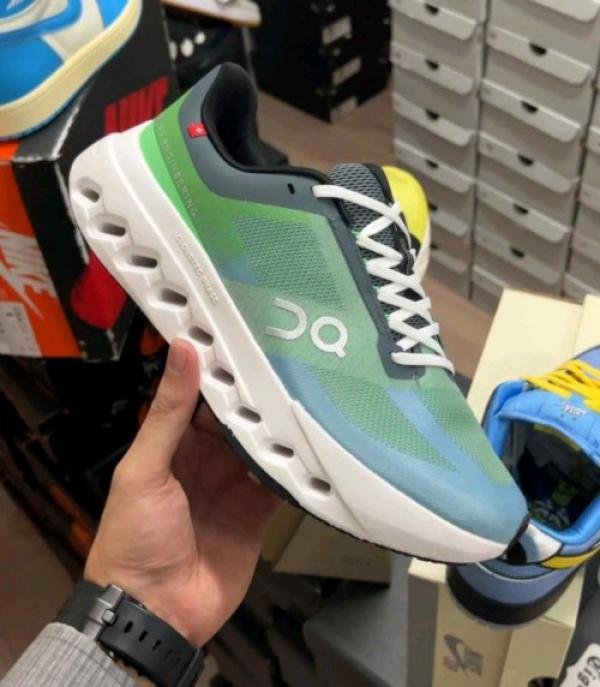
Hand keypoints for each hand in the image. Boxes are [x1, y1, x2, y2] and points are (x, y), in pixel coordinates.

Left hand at [84, 339, 280, 644]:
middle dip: (259, 395)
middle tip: (288, 360)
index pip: (202, 396)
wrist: (155, 612)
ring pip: (264, 445)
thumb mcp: (145, 469)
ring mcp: (234, 485)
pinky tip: (312, 445)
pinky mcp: (257, 512)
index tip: (245, 337)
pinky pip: (280, 482)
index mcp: (175, 444)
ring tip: (307, 393)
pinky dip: (295, 466)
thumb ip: (168, 413)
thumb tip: (181, 353)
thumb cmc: (133, 539)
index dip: (221, 370)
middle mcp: (207, 460)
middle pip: (239, 419)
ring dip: (281, 427)